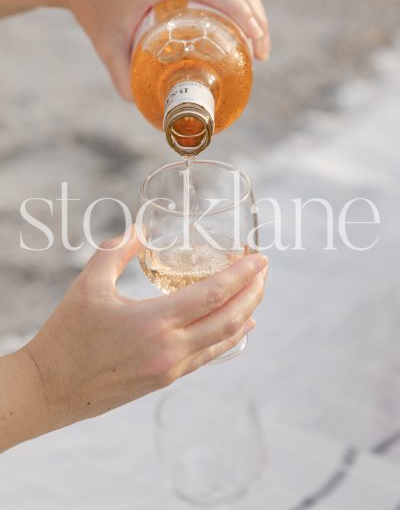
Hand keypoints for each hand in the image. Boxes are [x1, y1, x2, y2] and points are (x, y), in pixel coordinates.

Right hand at [10, 226, 266, 446]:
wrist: (49, 389)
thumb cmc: (66, 336)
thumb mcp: (89, 285)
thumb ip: (116, 251)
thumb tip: (138, 229)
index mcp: (153, 322)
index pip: (213, 294)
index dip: (242, 275)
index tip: (260, 258)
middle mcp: (170, 349)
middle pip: (230, 318)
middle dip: (253, 292)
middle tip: (263, 271)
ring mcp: (171, 368)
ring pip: (224, 340)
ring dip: (246, 313)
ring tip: (256, 292)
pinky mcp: (165, 380)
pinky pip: (209, 356)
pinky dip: (230, 337)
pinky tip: (239, 326)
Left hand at [65, 0, 270, 99]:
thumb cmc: (93, 9)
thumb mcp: (106, 47)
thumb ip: (124, 80)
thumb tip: (148, 109)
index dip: (241, 13)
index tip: (255, 41)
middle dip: (255, 15)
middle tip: (261, 52)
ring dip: (251, 3)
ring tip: (258, 38)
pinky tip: (243, 13)